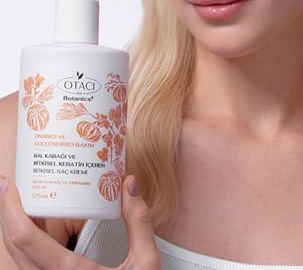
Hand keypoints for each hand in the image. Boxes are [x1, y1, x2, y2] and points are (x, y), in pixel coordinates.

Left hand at [0, 174, 161, 268]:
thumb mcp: (147, 263)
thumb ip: (138, 220)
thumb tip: (129, 183)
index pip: (27, 240)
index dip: (12, 211)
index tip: (10, 187)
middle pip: (13, 249)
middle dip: (7, 214)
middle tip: (10, 188)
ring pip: (16, 262)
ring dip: (14, 231)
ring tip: (21, 206)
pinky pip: (28, 269)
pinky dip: (24, 248)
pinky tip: (34, 232)